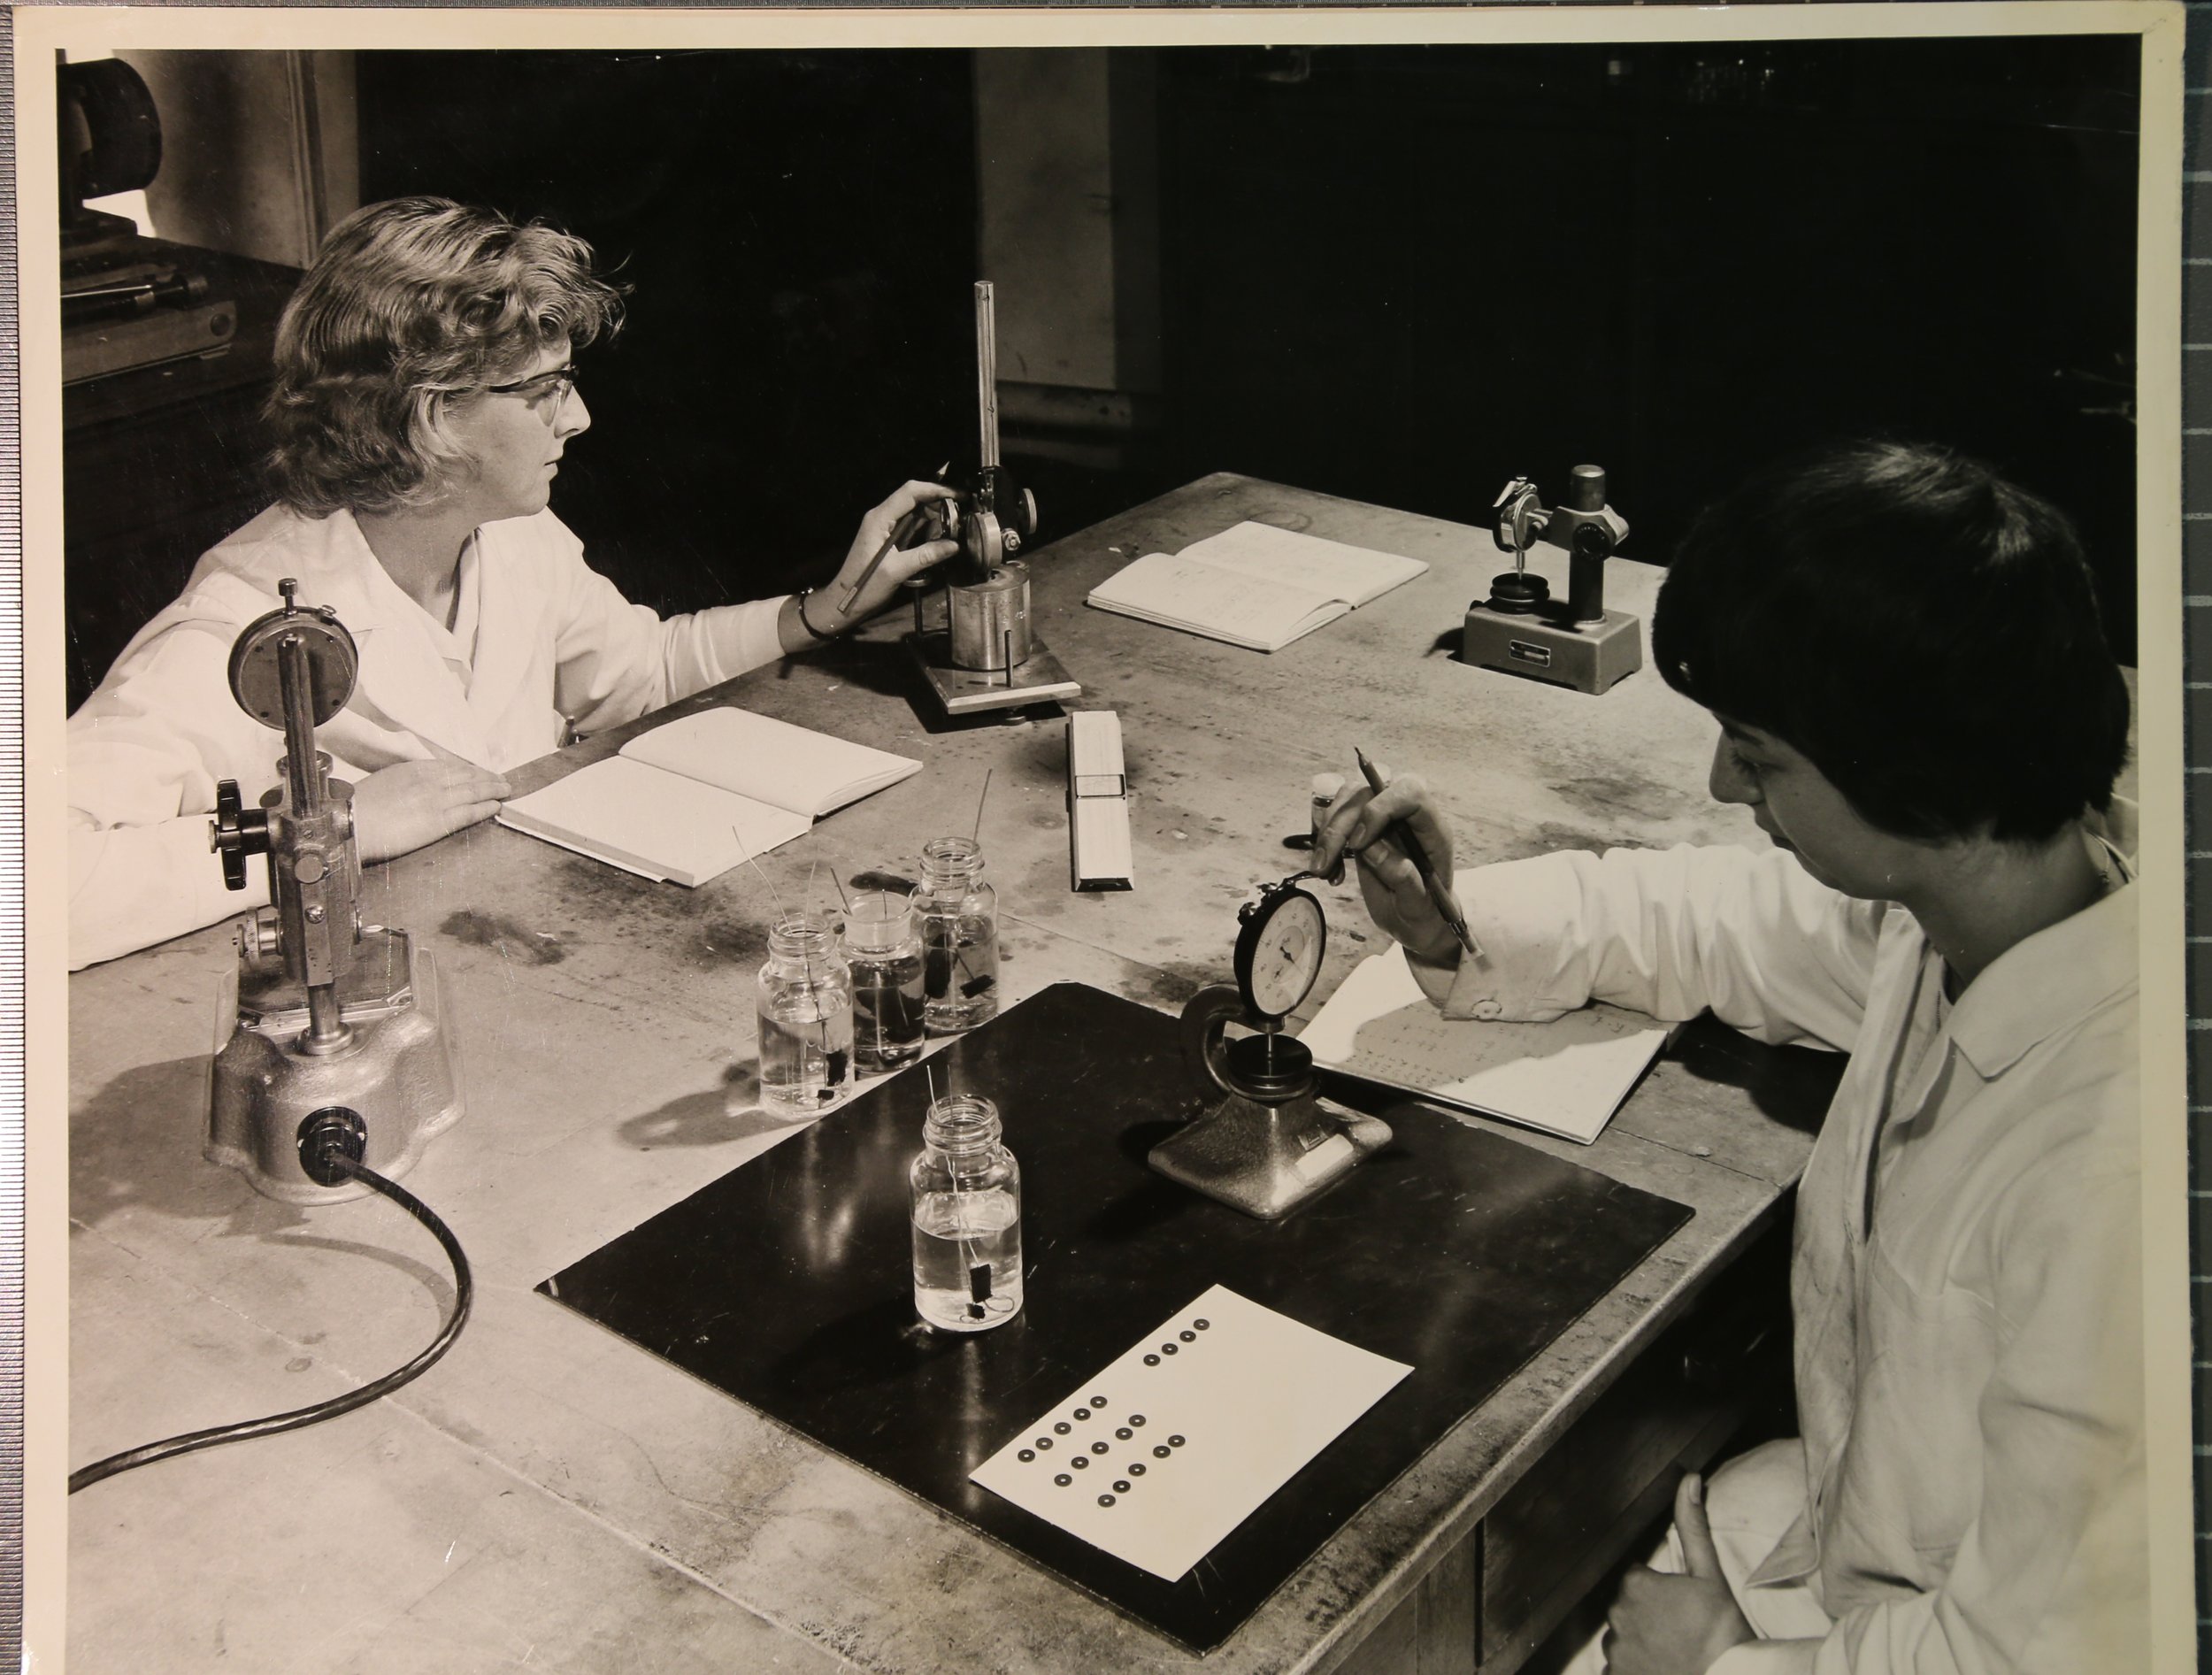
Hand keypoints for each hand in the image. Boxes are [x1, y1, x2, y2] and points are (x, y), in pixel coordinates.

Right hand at [351, 757, 511, 863]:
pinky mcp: (439, 820)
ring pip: (474, 791)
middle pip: (467, 776)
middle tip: (501, 779)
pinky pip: (469, 812)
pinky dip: (486, 807)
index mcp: (415, 769)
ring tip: (506, 790)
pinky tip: (496, 806)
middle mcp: (430, 780)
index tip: (481, 772)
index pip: (452, 767)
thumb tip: (419, 785)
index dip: (471, 770)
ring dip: (493, 789)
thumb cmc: (361, 806)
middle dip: (487, 777)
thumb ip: (408, 780)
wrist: (353, 822)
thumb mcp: (387, 781)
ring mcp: (436, 799)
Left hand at [816, 479, 963, 628]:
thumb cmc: (864, 586)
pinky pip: (912, 526)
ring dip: (935, 516)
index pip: (911, 492)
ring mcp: (885, 526)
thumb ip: (925, 555)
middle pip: (915, 498)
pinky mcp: (889, 538)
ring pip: (915, 512)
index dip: (936, 489)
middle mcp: (882, 516)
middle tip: (962, 514)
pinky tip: (942, 536)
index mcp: (880, 518)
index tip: (959, 495)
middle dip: (939, 502)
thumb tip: (954, 545)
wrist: (843, 602)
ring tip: (957, 525)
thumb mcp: (896, 571)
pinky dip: (928, 528)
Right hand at [1312, 766, 1460, 964]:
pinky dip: (1325, 839)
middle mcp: (1406, 812)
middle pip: (1369, 793)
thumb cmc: (1425, 911)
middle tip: (1324, 866)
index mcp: (1431, 827)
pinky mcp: (1362, 823)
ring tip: (1323, 871)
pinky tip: (1329, 870)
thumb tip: (1372, 850)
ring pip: (1348, 797)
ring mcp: (1383, 813)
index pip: (1410, 793)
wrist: (1415, 916)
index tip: (1358, 845)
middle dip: (1340, 826)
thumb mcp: (1419, 906)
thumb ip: (1404, 879)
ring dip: (1328, 832)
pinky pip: (1337, 813)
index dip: (1380, 808)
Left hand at [1603, 1474, 1755, 1674]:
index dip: (1660, 1591)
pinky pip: (1617, 1669)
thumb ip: (1693, 1527)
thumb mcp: (1710, 1575)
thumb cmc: (1721, 1631)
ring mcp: (1615, 1651)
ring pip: (1621, 1638)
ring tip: (1672, 1652)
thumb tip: (1689, 1479)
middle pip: (1627, 1608)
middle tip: (1680, 1630)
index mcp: (1635, 1585)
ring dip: (1638, 1644)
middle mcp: (1616, 1615)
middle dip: (1648, 1616)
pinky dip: (1633, 1669)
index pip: (1637, 1579)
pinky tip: (1659, 1668)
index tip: (1680, 1606)